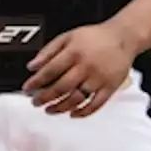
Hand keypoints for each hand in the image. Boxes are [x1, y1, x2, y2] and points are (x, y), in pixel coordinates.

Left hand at [23, 22, 138, 117]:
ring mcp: (99, 78)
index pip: (50, 70)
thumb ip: (48, 51)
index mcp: (74, 52)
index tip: (27, 89)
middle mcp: (86, 66)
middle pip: (62, 87)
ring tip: (49, 110)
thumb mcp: (68, 37)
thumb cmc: (94, 37)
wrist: (123, 37)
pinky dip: (83, 112)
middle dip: (45, 97)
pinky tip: (72, 114)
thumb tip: (32, 66)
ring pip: (76, 98)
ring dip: (60, 107)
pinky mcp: (110, 87)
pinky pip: (96, 104)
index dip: (36, 82)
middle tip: (35, 102)